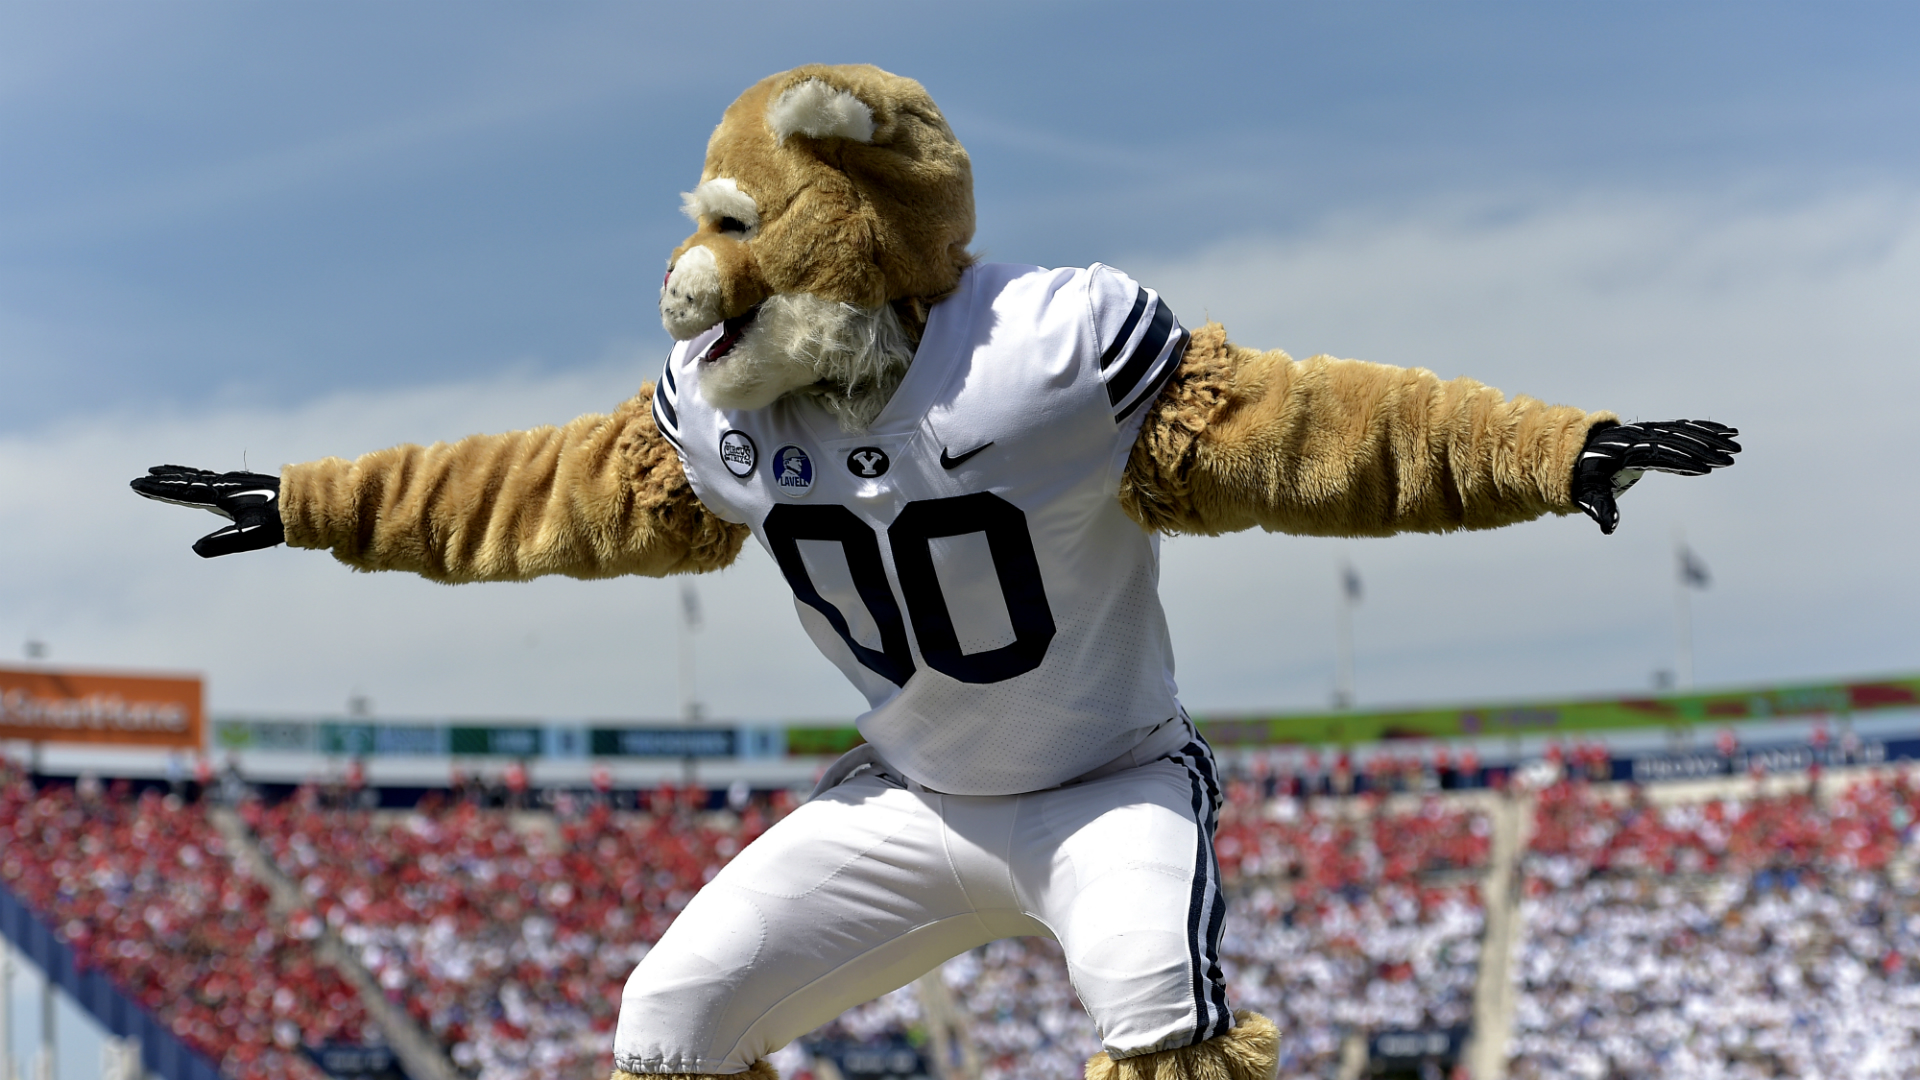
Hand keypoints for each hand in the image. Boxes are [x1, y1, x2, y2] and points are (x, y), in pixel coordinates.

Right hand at [130, 465, 284, 557]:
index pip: (182, 491)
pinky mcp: (246, 485)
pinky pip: (213, 479)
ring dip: (179, 475)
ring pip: (200, 477)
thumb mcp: (249, 536)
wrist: (308, 504)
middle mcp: (226, 484)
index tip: (136, 483)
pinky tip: (202, 481)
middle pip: (187, 480)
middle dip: (164, 480)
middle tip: (142, 476)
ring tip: (163, 472)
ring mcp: (236, 483)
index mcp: (221, 495)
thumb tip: (196, 549)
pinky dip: (198, 477)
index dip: (159, 489)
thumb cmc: (278, 522)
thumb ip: (222, 542)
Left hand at [1573, 419, 1740, 533]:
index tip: (1708, 467)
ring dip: (1711, 437)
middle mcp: (1640, 439)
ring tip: (1736, 443)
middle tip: (1732, 456)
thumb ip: (1601, 509)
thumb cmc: (1585, 476)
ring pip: (1683, 432)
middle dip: (1706, 449)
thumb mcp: (1588, 494)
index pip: (1660, 457)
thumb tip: (1608, 528)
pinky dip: (1703, 428)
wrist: (1577, 451)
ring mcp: (1647, 433)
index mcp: (1627, 453)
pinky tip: (1724, 431)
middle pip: (1677, 442)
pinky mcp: (1653, 432)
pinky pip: (1681, 428)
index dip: (1684, 461)